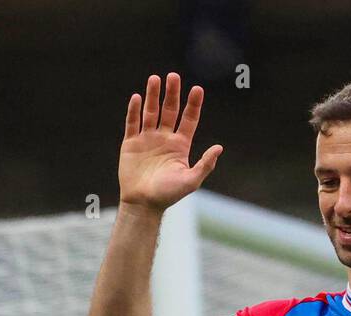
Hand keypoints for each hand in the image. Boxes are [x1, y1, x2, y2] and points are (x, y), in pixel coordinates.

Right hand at [119, 72, 223, 211]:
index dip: (193, 104)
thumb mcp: (191, 180)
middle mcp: (164, 138)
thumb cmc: (168, 195)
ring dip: (152, 96)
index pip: (189, 119)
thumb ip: (205, 164)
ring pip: (150, 112)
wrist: (143, 204)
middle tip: (173, 76)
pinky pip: (132, 123)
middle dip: (172, 93)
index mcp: (180, 145)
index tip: (197, 89)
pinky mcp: (131, 144)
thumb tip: (219, 148)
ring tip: (154, 79)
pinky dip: (134, 111)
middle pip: (169, 110)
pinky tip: (136, 97)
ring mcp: (147, 139)